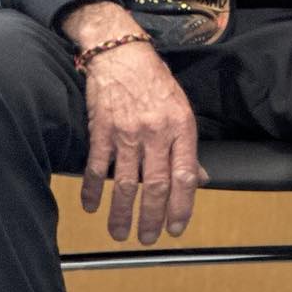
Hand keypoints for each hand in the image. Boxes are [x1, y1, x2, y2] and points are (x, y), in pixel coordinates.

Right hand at [63, 8, 207, 243]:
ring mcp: (127, 133)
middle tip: (149, 238)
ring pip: (124, 183)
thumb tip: (199, 178)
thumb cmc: (155, 81)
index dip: (182, 206)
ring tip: (120, 232)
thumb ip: (188, 147)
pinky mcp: (102, 131)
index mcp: (181, 128)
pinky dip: (93, 190)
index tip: (177, 227)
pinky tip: (92, 206)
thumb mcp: (182, 109)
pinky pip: (97, 167)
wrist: (121, 53)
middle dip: (152, 218)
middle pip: (155, 186)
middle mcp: (156, 133)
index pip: (185, 176)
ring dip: (122, 213)